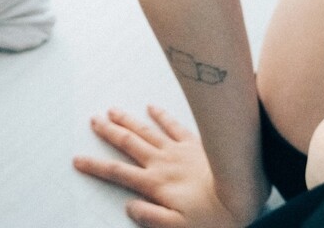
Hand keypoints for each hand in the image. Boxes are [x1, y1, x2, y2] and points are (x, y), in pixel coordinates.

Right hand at [73, 105, 262, 227]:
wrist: (245, 193)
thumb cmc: (215, 216)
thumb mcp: (179, 227)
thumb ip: (152, 217)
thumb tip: (129, 206)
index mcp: (156, 184)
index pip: (117, 174)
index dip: (95, 167)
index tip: (78, 159)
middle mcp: (163, 163)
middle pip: (129, 144)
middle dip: (109, 133)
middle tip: (93, 121)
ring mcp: (178, 150)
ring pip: (147, 130)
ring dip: (128, 120)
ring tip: (112, 111)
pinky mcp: (196, 143)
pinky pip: (174, 125)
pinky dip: (161, 115)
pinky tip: (152, 107)